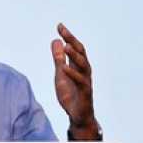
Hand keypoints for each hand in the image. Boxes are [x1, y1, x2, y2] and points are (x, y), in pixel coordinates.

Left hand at [51, 23, 99, 139]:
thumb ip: (58, 58)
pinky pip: (81, 82)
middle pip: (81, 53)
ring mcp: (86, 82)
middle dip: (72, 41)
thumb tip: (56, 40)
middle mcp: (84, 71)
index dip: (68, 36)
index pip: (75, 47)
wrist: (77, 116)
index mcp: (78, 66)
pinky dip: (72, 74)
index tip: (60, 26)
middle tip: (64, 31)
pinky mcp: (85, 93)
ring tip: (66, 46)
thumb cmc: (71, 94)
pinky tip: (64, 68)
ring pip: (83, 65)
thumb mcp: (60, 74)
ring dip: (75, 56)